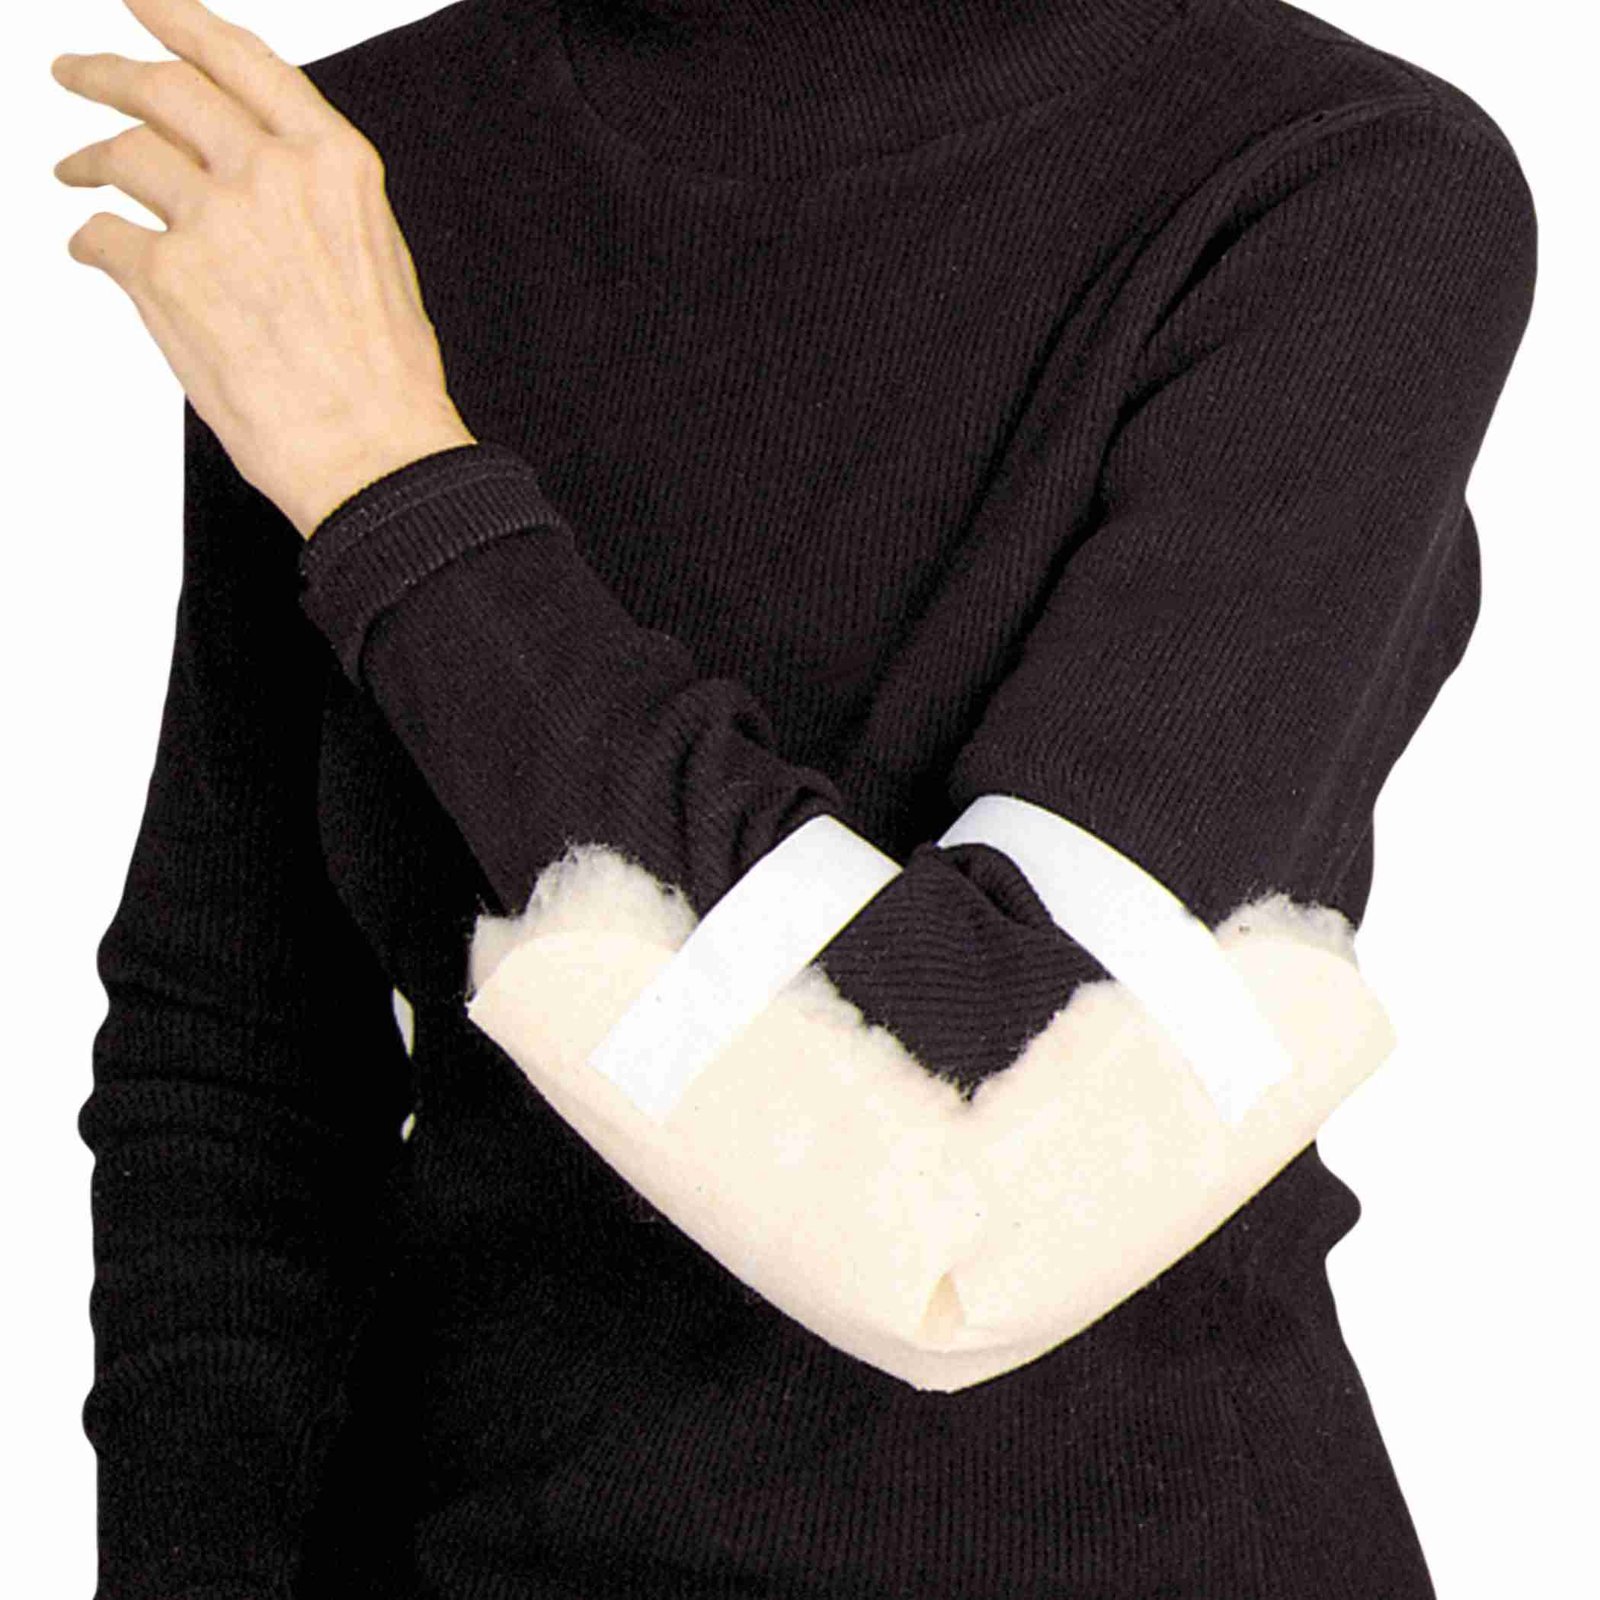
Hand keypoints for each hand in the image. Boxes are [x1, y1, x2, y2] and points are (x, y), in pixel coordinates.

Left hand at [50, 0, 476, 540]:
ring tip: (71, 169)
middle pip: (166, 90)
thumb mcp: (376, 257)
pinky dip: (90, 239)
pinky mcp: (166, 277)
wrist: (373, 450)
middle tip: (77, 73)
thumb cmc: (386, 379)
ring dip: (85, 156)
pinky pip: (103, 236)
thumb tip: (257, 178)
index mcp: (334, 164)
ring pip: (123, 154)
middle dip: (108, 71)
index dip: (183, 22)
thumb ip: (315, 201)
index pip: (242, 63)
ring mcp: (214, 221)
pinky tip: (92, 248)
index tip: (146, 4)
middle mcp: (271, 174)